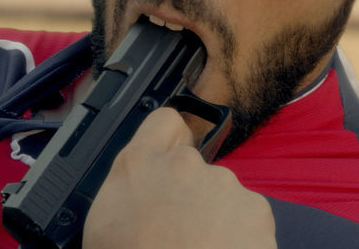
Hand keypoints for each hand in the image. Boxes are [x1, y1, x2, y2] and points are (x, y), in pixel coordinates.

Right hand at [83, 107, 275, 248]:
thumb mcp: (103, 224)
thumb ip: (124, 189)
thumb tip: (135, 190)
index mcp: (138, 164)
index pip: (163, 121)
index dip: (168, 140)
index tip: (168, 159)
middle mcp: (182, 164)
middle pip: (192, 166)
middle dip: (188, 192)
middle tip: (177, 229)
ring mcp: (222, 184)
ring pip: (220, 192)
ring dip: (214, 214)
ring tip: (200, 248)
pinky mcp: (255, 209)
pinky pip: (247, 216)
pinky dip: (240, 234)